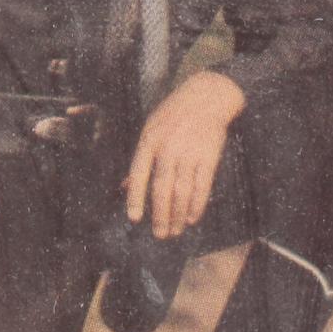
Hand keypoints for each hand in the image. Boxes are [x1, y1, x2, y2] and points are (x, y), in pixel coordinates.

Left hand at [123, 69, 245, 238]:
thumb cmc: (173, 115)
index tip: (135, 219)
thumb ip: (139, 159)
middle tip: (160, 234)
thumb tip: (123, 187)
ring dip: (177, 215)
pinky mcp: (209, 156)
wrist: (207, 96)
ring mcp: (190, 152)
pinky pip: (202, 185)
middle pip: (162, 188)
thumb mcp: (150, 130)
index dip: (135, 198)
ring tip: (175, 231)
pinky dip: (197, 204)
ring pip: (182, 191)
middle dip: (160, 215)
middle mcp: (168, 148)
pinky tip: (192, 218)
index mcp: (149, 141)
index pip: (138, 175)